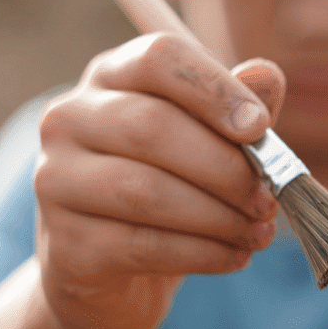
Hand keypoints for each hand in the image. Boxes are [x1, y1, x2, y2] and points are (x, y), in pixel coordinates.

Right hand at [35, 33, 284, 328]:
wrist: (111, 270)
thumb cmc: (169, 187)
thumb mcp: (207, 141)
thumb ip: (236, 109)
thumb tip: (267, 75)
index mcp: (110, 77)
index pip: (158, 58)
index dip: (215, 88)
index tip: (261, 127)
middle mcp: (70, 118)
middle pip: (152, 126)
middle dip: (226, 167)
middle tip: (271, 197)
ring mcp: (56, 180)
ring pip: (146, 191)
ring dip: (219, 216)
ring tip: (260, 231)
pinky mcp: (64, 243)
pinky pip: (143, 245)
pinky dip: (203, 253)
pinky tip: (236, 256)